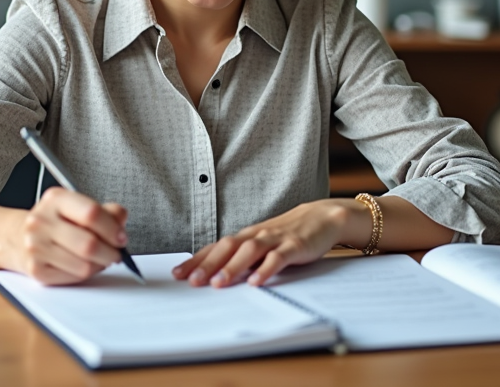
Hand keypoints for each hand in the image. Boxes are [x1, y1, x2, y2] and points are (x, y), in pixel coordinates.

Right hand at [16, 187, 128, 284]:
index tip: (122, 237)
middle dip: (111, 252)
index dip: (113, 229)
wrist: (18, 236)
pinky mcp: (36, 270)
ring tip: (101, 259)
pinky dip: (86, 274)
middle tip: (117, 253)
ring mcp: (36, 247)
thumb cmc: (55, 221)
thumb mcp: (77, 206)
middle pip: (89, 244)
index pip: (91, 213)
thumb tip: (121, 218)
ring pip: (84, 266)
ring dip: (100, 265)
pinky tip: (84, 264)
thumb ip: (104, 210)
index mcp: (55, 199)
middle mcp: (41, 221)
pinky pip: (73, 278)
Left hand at [171, 200, 354, 287]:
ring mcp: (275, 239)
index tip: (177, 273)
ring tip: (218, 283)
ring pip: (249, 251)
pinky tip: (257, 282)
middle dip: (208, 264)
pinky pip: (278, 258)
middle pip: (228, 247)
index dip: (197, 260)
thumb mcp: (262, 244)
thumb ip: (243, 257)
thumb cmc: (288, 234)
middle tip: (192, 281)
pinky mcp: (294, 246)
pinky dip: (266, 269)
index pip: (216, 247)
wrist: (322, 217)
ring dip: (233, 267)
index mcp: (246, 236)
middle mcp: (257, 235)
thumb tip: (215, 275)